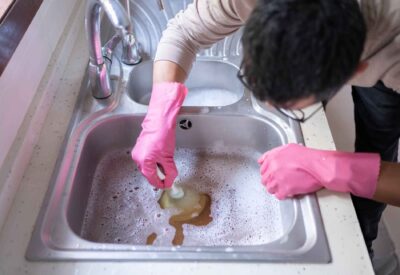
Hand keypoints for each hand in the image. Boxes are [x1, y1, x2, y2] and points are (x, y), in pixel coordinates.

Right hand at [131, 82, 186, 188]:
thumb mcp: (168, 157)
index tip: (167, 185)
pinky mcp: (140, 147)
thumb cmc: (163, 135)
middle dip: (158, 176)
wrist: (160, 121)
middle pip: (148, 174)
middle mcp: (137, 158)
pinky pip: (145, 159)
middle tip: (168, 178)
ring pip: (147, 166)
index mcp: (144, 162)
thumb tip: (170, 180)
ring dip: (156, 169)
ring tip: (166, 167)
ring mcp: (137, 152)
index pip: (152, 179)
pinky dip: (153, 162)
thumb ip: (169, 171)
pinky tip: (161, 159)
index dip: (160, 184)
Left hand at [258, 143, 380, 199]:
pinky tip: (289, 191)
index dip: (267, 172)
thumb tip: (265, 159)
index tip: (271, 174)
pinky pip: (279, 196)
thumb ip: (275, 153)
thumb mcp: (289, 148)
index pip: (262, 168)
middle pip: (264, 180)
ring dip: (276, 188)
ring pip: (270, 189)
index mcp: (273, 157)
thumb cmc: (308, 157)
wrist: (319, 166)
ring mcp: (278, 179)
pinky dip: (283, 195)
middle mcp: (273, 168)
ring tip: (285, 186)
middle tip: (280, 181)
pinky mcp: (285, 189)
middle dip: (271, 181)